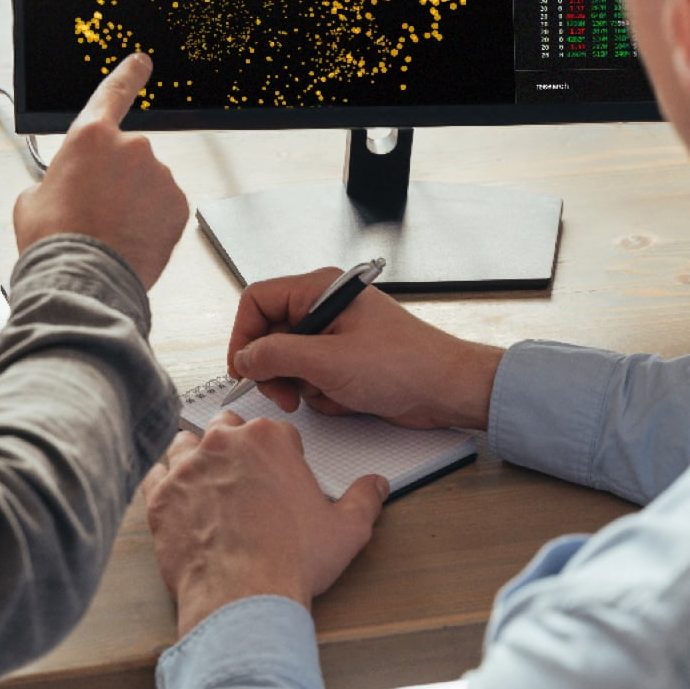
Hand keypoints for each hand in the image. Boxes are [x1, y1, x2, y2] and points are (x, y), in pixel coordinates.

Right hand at [13, 53, 188, 288]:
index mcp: (90, 137)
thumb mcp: (34, 198)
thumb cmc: (56, 240)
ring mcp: (159, 175)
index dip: (129, 75)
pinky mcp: (178, 203)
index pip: (114, 93)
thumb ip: (58, 177)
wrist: (85, 278)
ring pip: (148, 184)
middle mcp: (131, 147)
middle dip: (116, 179)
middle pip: (127, 156)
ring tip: (111, 231)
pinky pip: (165, 206)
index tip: (141, 62)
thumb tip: (67, 185)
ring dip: (134, 202)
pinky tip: (132, 237)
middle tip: (95, 211)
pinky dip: (152, 220)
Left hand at [141, 413, 387, 636]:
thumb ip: (365, 499)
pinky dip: (164, 482)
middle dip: (235, 444)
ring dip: (196, 456)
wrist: (243, 599)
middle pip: (226, 425)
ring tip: (208, 482)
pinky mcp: (160, 496)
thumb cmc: (292, 562)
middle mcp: (224, 443)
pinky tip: (177, 498)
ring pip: (185, 442)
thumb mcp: (346, 530)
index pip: (274, 430)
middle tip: (244, 475)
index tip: (280, 474)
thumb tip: (377, 485)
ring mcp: (187, 467)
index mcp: (270, 439)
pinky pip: (154, 473)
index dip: (280, 453)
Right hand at [227, 269, 501, 430]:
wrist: (447, 390)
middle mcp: (324, 307)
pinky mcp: (344, 361)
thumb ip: (276, 355)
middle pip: (269, 334)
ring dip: (300, 385)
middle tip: (283, 394)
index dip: (243, 335)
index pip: (258, 300)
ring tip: (326, 394)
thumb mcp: (329, 361)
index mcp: (320, 289)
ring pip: (288, 361)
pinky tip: (346, 399)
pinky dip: (321, 394)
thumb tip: (244, 358)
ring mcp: (334, 336)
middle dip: (274, 369)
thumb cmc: (404, 364)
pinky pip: (311, 378)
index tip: (243, 369)